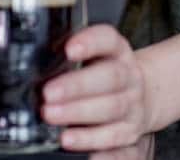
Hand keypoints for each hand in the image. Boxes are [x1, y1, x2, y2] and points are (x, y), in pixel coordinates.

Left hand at [40, 25, 154, 154]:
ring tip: (50, 115)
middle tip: (48, 93)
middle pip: (110, 77)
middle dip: (77, 85)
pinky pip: (113, 137)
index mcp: (117, 52)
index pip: (108, 40)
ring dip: (78, 112)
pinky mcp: (129, 130)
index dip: (90, 42)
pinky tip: (70, 140)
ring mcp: (132, 103)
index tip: (69, 49)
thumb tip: (38, 63)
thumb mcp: (95, 59)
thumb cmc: (104, 76)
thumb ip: (70, 59)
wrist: (140, 98)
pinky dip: (92, 140)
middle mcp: (129, 76)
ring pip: (110, 107)